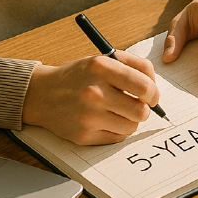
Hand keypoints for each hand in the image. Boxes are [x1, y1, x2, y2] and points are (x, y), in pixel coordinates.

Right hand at [22, 50, 160, 144]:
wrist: (42, 94)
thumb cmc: (78, 76)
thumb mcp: (102, 59)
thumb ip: (133, 65)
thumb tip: (155, 87)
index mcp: (100, 67)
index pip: (143, 85)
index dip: (154, 93)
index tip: (152, 96)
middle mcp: (94, 92)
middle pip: (140, 111)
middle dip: (144, 109)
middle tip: (137, 105)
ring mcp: (88, 116)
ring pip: (131, 127)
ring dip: (129, 120)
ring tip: (117, 111)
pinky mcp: (83, 135)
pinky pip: (117, 138)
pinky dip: (116, 130)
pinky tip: (104, 120)